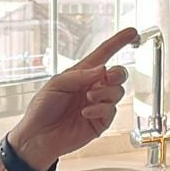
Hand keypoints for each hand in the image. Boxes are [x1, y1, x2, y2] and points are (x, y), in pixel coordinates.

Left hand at [7, 28, 138, 169]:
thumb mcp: (56, 84)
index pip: (104, 54)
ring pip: (118, 91)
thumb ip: (79, 75)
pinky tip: (85, 112)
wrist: (37, 137)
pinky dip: (99, 109)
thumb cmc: (41, 109)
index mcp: (81, 74)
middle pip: (118, 74)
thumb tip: (102, 69)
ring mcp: (98, 105)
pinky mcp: (100, 122)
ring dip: (104, 92)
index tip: (132, 33)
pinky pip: (111, 111)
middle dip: (116, 73)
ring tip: (88, 98)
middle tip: (105, 78)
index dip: (118, 42)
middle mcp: (93, 88)